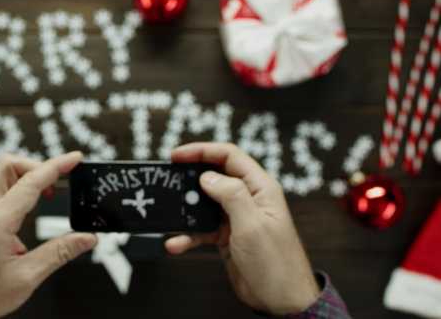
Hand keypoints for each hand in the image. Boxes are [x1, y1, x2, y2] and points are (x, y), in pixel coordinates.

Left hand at [0, 152, 97, 318]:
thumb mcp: (27, 277)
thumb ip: (60, 253)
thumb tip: (86, 238)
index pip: (31, 182)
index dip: (56, 166)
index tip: (74, 158)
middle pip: (8, 165)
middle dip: (37, 165)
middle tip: (57, 183)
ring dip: (23, 174)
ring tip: (44, 191)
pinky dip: (15, 187)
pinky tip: (27, 205)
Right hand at [166, 143, 319, 315]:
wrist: (280, 299)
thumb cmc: (277, 265)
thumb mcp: (252, 225)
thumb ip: (231, 196)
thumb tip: (208, 177)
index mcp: (260, 188)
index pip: (229, 157)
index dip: (203, 151)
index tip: (178, 155)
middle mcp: (248, 199)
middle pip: (214, 177)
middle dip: (190, 180)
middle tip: (170, 182)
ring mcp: (236, 218)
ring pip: (204, 204)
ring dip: (186, 211)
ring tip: (172, 216)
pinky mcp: (227, 236)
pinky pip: (202, 229)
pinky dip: (188, 235)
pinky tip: (177, 243)